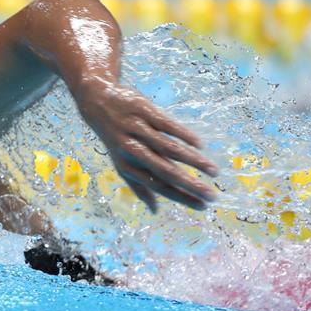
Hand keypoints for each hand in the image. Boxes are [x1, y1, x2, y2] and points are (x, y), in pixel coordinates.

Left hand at [75, 78, 218, 212]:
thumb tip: (154, 211)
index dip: (181, 197)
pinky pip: (167, 124)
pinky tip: (200, 145)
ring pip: (169, 148)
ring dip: (194, 161)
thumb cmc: (115, 137)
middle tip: (213, 196)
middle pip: (165, 171)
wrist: (96, 99)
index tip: (203, 206)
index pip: (158, 186)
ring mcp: (137, 129)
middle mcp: (131, 150)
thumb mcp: (121, 162)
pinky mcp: (143, 110)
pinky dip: (184, 135)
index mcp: (127, 166)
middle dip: (190, 185)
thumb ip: (138, 186)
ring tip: (214, 171)